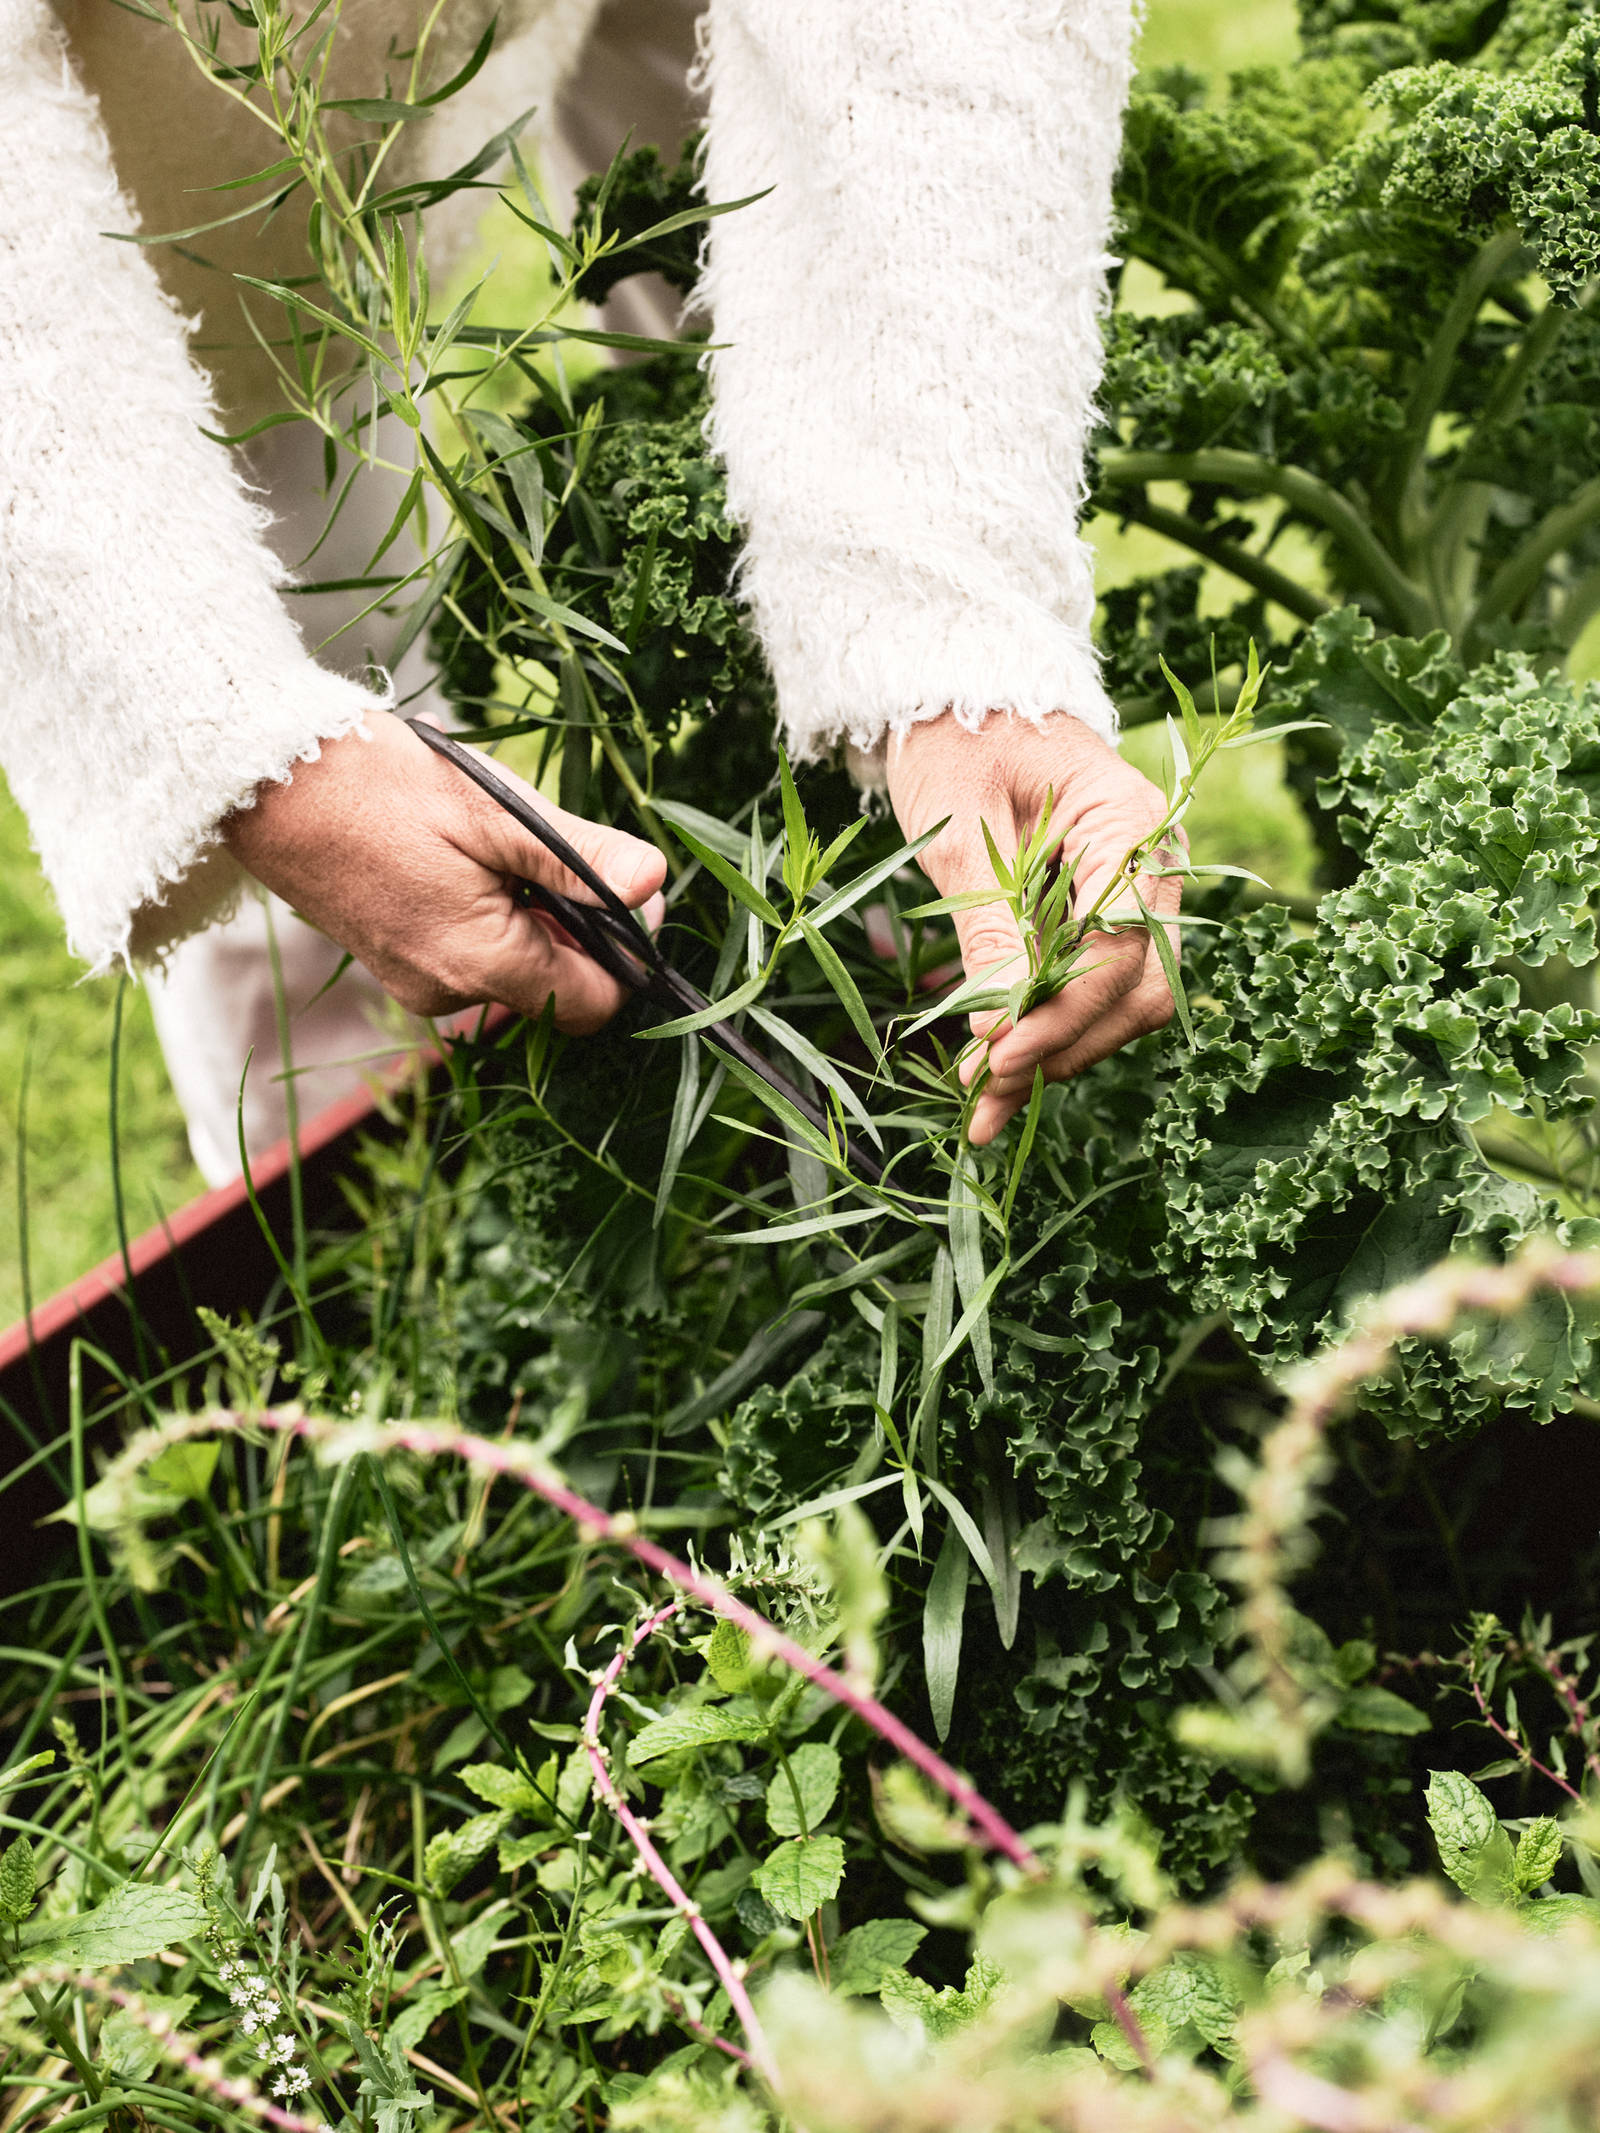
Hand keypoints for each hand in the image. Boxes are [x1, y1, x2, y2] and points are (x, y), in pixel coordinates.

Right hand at [223, 711, 666, 1032]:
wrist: (265, 782)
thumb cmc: (379, 786)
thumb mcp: (495, 810)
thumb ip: (579, 857)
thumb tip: (653, 883)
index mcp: (483, 963)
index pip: (598, 1003)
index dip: (626, 950)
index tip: (620, 888)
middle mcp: (450, 994)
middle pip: (560, 988)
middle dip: (578, 928)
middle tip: (551, 851)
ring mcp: (418, 984)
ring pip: (518, 971)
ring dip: (532, 917)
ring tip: (496, 848)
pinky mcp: (397, 965)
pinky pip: (474, 958)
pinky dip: (490, 917)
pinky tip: (463, 861)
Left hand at [886, 710, 1179, 1145]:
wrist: (949, 692)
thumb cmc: (952, 740)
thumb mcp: (958, 833)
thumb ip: (988, 928)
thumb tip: (1000, 1026)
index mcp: (1130, 822)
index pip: (1119, 946)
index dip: (1062, 1014)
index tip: (997, 1056)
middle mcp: (1150, 861)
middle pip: (1136, 987)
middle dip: (1063, 1045)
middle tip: (983, 1093)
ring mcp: (1130, 890)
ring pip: (1120, 1000)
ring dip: (1056, 1050)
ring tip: (981, 1095)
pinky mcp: (1098, 913)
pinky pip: (1088, 985)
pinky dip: (1045, 1028)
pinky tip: (995, 1066)